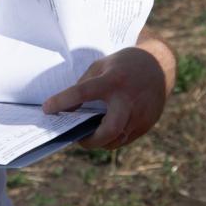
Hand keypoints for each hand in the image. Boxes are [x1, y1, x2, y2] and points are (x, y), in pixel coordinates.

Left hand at [42, 40, 173, 149]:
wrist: (159, 66)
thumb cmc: (123, 65)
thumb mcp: (102, 66)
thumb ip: (86, 85)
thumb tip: (68, 109)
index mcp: (113, 80)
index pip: (83, 92)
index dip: (62, 101)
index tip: (46, 109)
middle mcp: (128, 99)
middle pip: (109, 130)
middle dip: (90, 140)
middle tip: (77, 137)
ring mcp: (140, 114)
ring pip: (116, 139)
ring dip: (100, 141)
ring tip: (89, 134)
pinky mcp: (147, 124)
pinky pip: (125, 138)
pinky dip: (112, 137)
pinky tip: (104, 131)